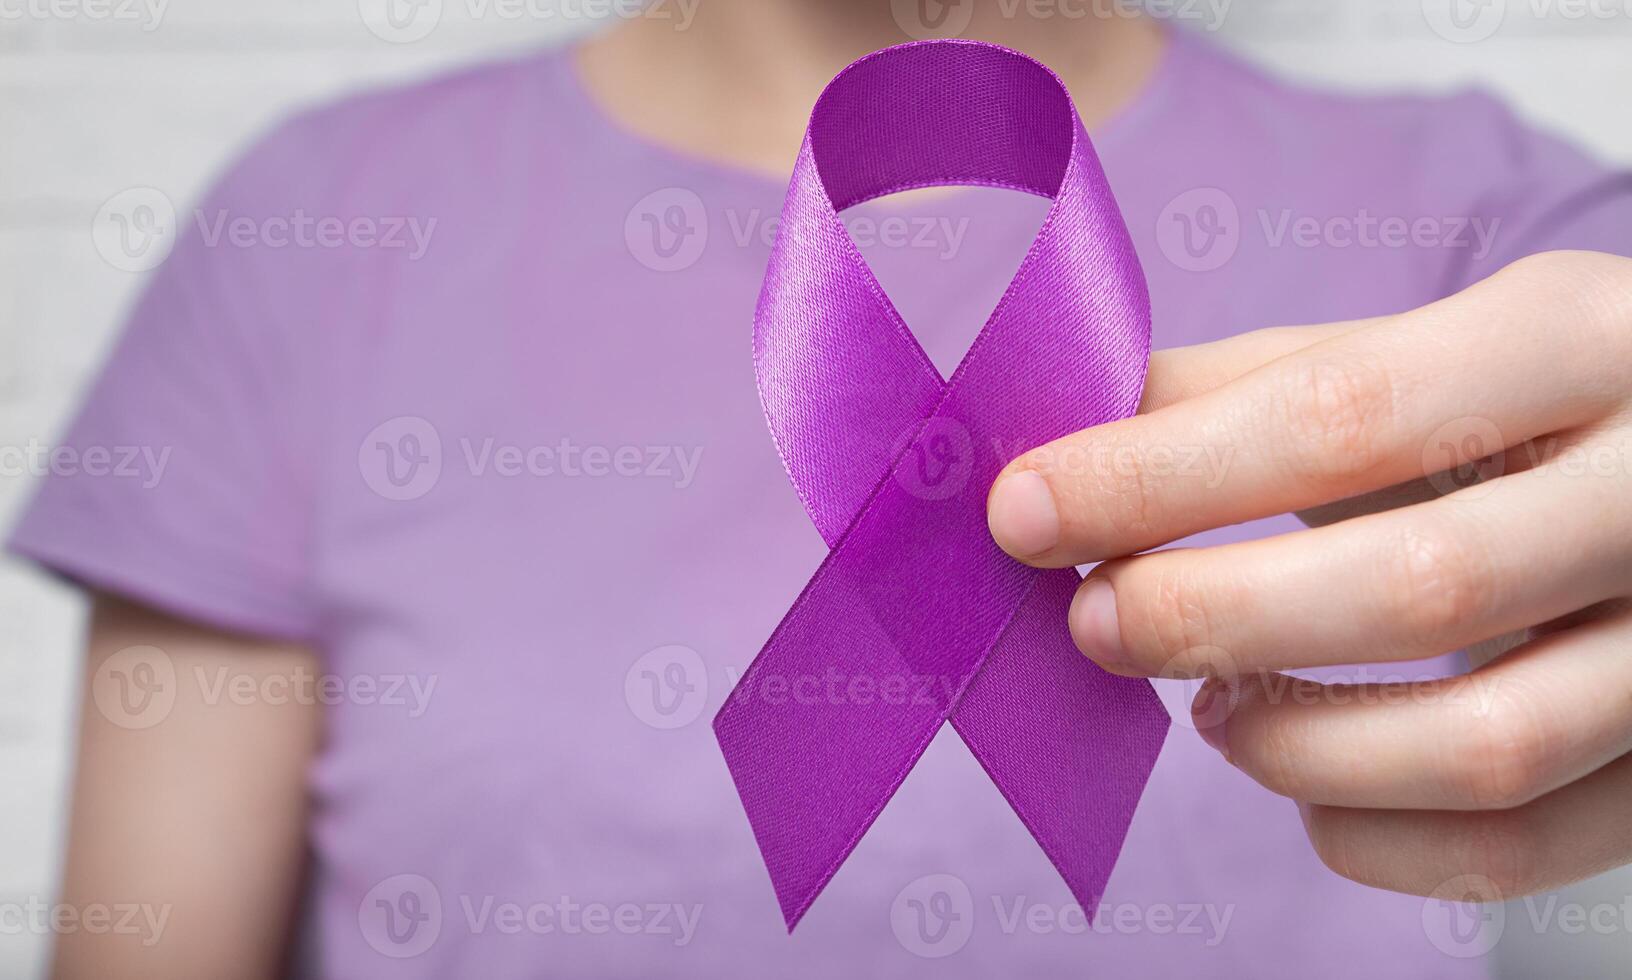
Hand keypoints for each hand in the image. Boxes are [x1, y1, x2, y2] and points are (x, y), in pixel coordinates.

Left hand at [986, 250, 1631, 901]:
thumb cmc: (1525, 408)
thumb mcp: (1411, 355)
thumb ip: (1245, 389)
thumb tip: (1062, 438)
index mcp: (1578, 340)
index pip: (1341, 416)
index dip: (1157, 476)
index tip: (1023, 511)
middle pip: (1418, 587)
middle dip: (1211, 615)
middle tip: (1095, 621)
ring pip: (1485, 746)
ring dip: (1296, 745)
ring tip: (1207, 710)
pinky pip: (1519, 848)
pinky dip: (1374, 840)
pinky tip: (1307, 785)